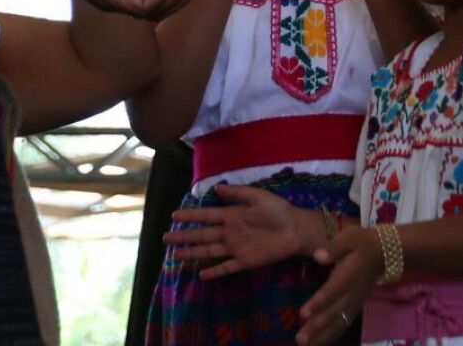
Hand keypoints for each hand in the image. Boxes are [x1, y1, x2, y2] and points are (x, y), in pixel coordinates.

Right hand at [169, 184, 322, 280]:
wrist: (296, 229)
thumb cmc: (278, 210)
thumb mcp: (257, 196)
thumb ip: (237, 193)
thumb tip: (216, 187)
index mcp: (232, 215)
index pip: (207, 215)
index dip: (191, 215)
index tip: (174, 215)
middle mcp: (230, 232)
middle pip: (203, 234)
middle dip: (185, 236)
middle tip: (166, 237)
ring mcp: (236, 247)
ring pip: (209, 251)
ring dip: (193, 253)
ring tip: (176, 254)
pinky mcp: (245, 261)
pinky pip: (227, 267)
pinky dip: (215, 271)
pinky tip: (202, 274)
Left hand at [300, 226, 384, 345]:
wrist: (384, 253)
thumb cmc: (362, 243)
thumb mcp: (349, 237)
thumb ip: (333, 247)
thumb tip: (318, 255)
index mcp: (349, 275)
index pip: (332, 291)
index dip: (318, 303)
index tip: (303, 313)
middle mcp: (352, 293)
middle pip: (334, 312)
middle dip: (316, 326)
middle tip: (300, 338)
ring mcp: (355, 303)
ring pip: (338, 322)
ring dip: (322, 335)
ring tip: (305, 345)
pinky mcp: (354, 307)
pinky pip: (343, 324)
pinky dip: (331, 335)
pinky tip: (317, 343)